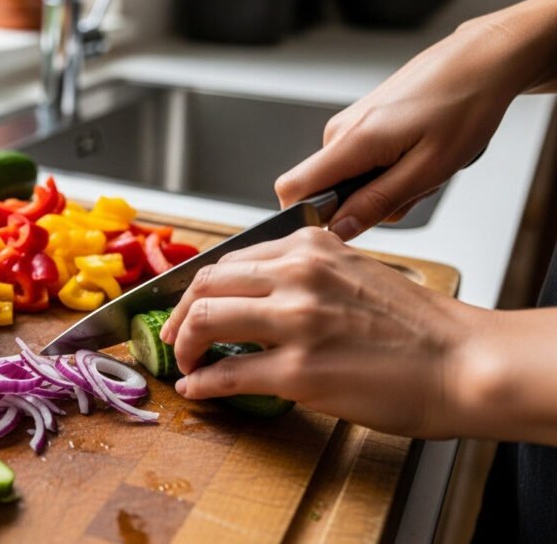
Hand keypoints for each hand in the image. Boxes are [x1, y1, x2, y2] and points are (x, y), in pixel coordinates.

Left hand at [158, 227, 478, 437]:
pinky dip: (202, 383)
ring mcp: (296, 323)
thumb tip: (253, 294)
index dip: (196, 288)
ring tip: (184, 362)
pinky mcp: (299, 371)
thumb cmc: (417, 325)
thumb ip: (303, 273)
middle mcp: (298, 277)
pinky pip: (228, 375)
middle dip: (178, 313)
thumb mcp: (353, 273)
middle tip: (174, 335)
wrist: (464, 362)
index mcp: (310, 249)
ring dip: (182, 345)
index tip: (186, 305)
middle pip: (205, 285)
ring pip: (203, 321)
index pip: (227, 260)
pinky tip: (198, 389)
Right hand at [274, 14, 539, 240]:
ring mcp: (349, 124)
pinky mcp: (361, 122)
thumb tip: (340, 228)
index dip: (309, 215)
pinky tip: (417, 152)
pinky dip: (389, 167)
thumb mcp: (429, 168)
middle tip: (413, 187)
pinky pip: (361, 161)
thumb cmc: (465, 105)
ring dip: (384, 185)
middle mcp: (339, 130)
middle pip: (326, 191)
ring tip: (422, 165)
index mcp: (352, 141)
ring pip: (349, 178)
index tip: (347, 223)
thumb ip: (379, 202)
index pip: (292, 189)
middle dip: (366, 203)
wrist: (481, 60)